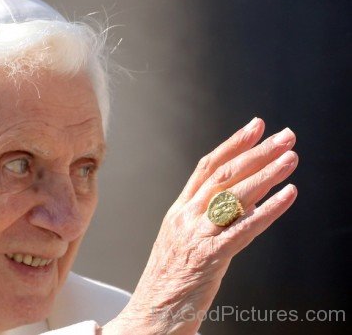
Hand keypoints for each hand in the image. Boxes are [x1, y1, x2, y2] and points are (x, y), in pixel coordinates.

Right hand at [102, 118, 297, 334]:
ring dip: (267, 173)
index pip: (206, 167)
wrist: (150, 312)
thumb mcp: (178, 239)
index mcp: (178, 210)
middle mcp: (186, 216)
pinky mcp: (210, 257)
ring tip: (290, 159)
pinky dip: (269, 210)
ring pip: (235, 196)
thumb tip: (236, 198)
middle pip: (224, 175)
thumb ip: (201, 217)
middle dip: (257, 152)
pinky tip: (287, 196)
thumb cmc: (167, 279)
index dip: (233, 144)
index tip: (255, 127)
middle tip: (284, 137)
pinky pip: (244, 228)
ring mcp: (197, 235)